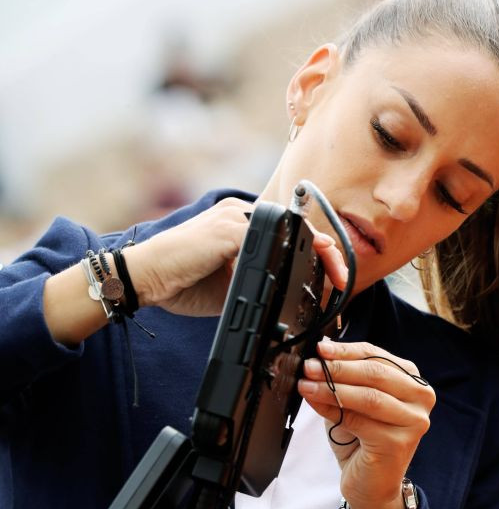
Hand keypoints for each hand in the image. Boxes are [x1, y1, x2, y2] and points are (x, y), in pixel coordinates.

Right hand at [124, 198, 348, 316]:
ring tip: (334, 277)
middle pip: (297, 227)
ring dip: (316, 253)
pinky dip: (287, 258)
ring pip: (288, 231)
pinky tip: (303, 274)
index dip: (317, 251)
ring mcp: (234, 218)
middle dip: (326, 252)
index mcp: (243, 223)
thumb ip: (262, 279)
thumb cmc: (184, 282)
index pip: (290, 232)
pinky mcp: (226, 230)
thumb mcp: (235, 283)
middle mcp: (242, 213)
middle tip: (343, 280)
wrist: (144, 279)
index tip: (336, 277)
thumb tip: (295, 295)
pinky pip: (266, 240)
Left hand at [297, 340, 435, 508]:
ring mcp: (413, 421)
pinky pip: (359, 419)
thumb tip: (320, 357)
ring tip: (306, 384)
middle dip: (338, 368)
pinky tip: (314, 402)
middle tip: (310, 366)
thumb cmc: (363, 441)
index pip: (378, 356)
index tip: (320, 348)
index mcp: (413, 382)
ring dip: (332, 387)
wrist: (372, 486)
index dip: (346, 351)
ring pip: (368, 396)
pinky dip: (332, 409)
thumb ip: (345, 381)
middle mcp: (421, 398)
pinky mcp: (399, 442)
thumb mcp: (354, 403)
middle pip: (376, 373)